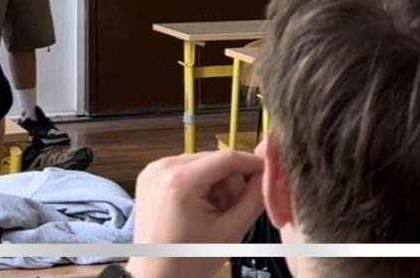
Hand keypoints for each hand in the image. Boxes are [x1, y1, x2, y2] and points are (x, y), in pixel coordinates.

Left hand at [130, 150, 267, 277]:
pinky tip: (200, 209)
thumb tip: (269, 174)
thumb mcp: (230, 233)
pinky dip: (199, 185)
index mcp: (180, 180)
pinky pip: (186, 170)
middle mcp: (163, 167)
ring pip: (202, 164)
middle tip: (233, 211)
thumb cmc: (188, 261)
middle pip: (214, 160)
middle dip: (231, 182)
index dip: (253, 163)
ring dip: (216, 184)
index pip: (227, 157)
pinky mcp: (150, 177)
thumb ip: (254, 199)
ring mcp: (153, 170)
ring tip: (215, 214)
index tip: (269, 172)